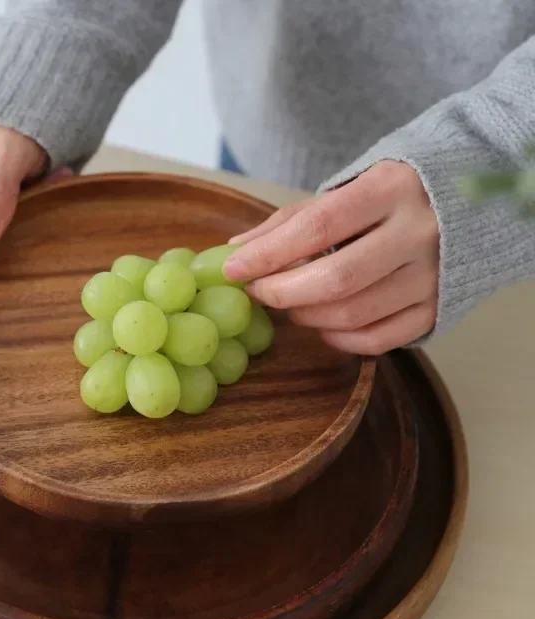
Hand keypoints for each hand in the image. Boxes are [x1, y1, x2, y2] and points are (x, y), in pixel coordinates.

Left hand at [223, 161, 438, 354]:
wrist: (471, 197)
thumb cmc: (392, 194)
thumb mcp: (345, 191)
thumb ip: (290, 221)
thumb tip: (236, 252)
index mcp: (391, 190)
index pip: (318, 227)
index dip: (270, 253)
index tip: (234, 268)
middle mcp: (418, 233)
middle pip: (336, 279)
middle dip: (282, 292)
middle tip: (258, 291)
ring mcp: (433, 276)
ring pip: (354, 314)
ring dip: (306, 316)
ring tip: (290, 303)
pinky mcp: (439, 309)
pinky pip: (380, 340)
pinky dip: (339, 339)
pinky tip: (322, 325)